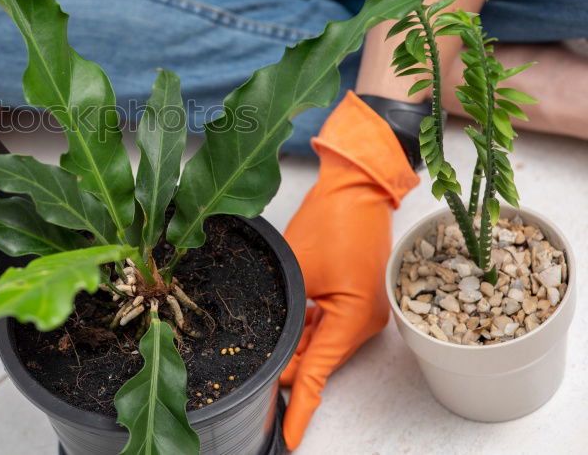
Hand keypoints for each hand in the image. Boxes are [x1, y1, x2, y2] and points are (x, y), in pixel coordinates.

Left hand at [280, 92, 418, 449]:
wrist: (359, 185)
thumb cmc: (335, 217)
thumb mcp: (295, 268)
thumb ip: (282, 310)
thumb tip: (266, 344)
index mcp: (353, 318)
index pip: (318, 375)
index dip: (299, 408)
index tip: (288, 437)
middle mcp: (362, 323)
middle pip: (314, 360)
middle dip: (286, 368)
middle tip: (252, 374)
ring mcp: (361, 313)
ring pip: (316, 343)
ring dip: (293, 343)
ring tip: (271, 331)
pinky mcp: (354, 300)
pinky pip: (324, 325)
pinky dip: (303, 328)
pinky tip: (286, 319)